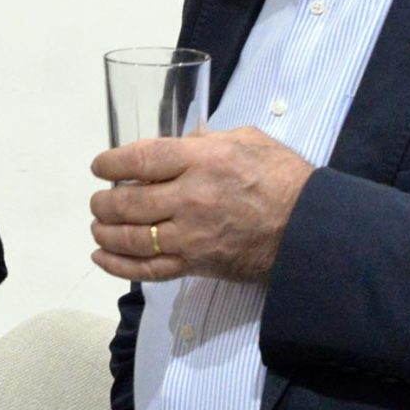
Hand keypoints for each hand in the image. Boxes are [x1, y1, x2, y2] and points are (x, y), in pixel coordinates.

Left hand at [89, 128, 314, 282]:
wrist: (311, 229)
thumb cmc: (283, 179)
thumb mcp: (248, 140)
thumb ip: (206, 140)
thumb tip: (177, 143)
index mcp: (203, 160)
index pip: (141, 159)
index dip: (112, 163)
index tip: (100, 166)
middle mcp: (191, 198)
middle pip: (128, 202)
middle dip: (104, 202)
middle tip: (99, 200)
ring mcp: (191, 235)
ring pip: (132, 237)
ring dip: (105, 231)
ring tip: (98, 225)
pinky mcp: (196, 264)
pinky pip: (149, 269)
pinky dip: (119, 265)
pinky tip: (101, 256)